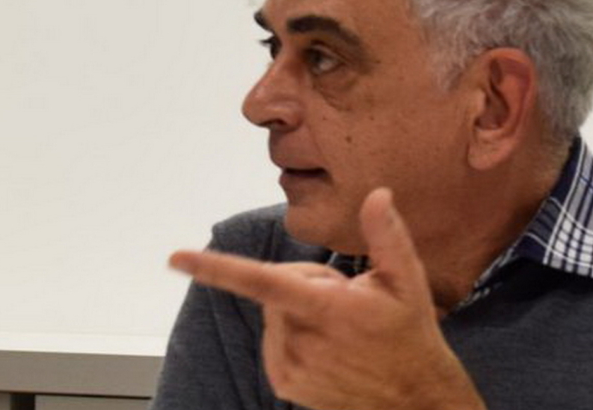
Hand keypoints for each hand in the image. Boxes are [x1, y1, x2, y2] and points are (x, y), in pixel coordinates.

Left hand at [170, 188, 485, 409]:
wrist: (415, 398)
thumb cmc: (409, 334)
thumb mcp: (407, 280)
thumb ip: (386, 234)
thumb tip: (376, 194)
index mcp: (330, 308)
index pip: (264, 281)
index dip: (217, 268)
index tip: (177, 258)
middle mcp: (305, 340)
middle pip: (279, 285)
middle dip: (306, 282)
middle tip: (347, 300)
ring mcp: (292, 365)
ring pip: (275, 314)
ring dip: (299, 311)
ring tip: (342, 329)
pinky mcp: (285, 383)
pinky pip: (274, 340)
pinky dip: (293, 335)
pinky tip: (328, 346)